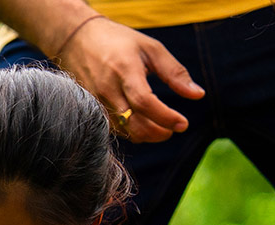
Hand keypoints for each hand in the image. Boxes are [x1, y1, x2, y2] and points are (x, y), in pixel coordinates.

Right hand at [53, 18, 203, 143]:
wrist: (76, 38)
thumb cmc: (119, 41)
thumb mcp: (151, 49)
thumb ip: (175, 72)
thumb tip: (198, 95)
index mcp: (125, 70)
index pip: (145, 103)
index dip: (166, 117)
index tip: (183, 124)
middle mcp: (107, 88)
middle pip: (133, 123)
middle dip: (158, 132)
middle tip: (173, 129)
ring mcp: (95, 100)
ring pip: (123, 130)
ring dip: (146, 135)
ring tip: (160, 127)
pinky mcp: (90, 108)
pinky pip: (113, 128)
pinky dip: (130, 131)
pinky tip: (142, 123)